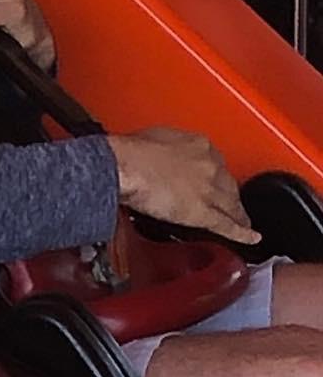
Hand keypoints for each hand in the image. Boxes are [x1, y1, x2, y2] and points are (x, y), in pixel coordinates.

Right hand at [107, 127, 260, 245]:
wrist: (125, 167)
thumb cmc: (131, 151)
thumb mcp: (154, 138)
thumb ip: (171, 148)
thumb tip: (166, 155)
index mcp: (200, 144)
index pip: (216, 161)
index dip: (213, 173)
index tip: (209, 178)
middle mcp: (210, 166)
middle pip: (228, 184)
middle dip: (229, 194)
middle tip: (226, 202)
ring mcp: (210, 191)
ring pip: (232, 206)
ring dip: (239, 215)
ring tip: (243, 222)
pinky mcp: (204, 213)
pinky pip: (228, 226)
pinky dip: (242, 234)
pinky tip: (251, 238)